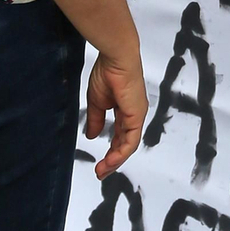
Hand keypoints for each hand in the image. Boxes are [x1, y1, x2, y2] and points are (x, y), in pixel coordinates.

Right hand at [86, 51, 146, 176]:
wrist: (115, 58)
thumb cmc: (108, 72)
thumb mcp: (97, 102)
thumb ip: (96, 120)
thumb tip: (92, 135)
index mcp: (125, 110)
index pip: (120, 136)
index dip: (110, 151)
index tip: (99, 163)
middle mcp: (134, 115)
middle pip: (125, 144)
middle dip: (113, 160)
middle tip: (101, 172)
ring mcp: (137, 116)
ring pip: (128, 146)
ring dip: (115, 160)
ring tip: (103, 171)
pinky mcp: (137, 116)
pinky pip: (130, 141)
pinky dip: (120, 152)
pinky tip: (111, 160)